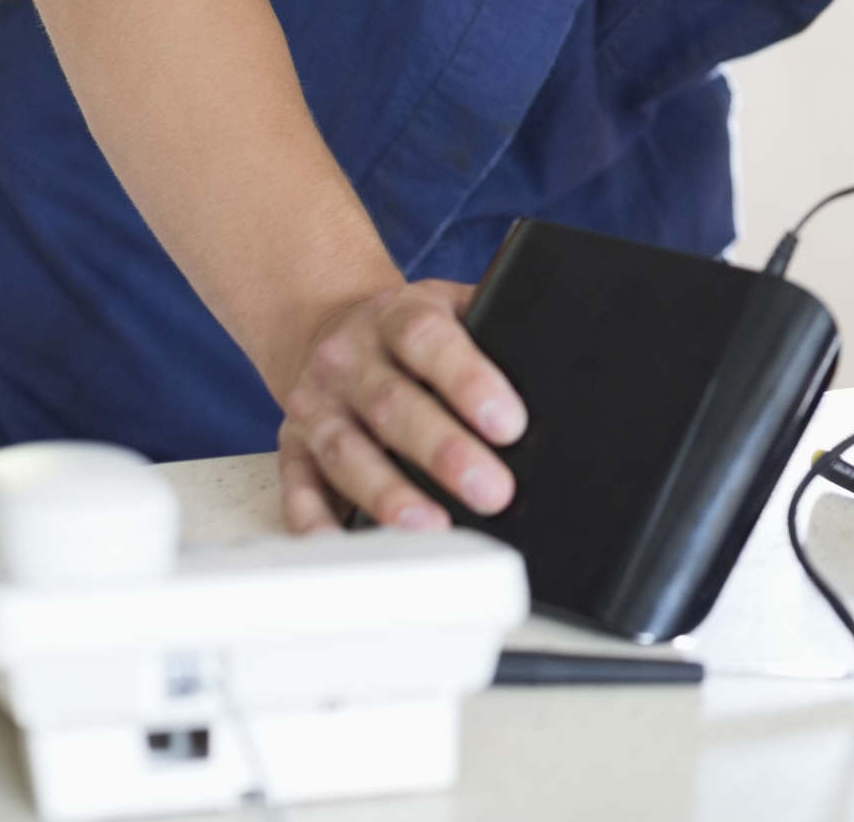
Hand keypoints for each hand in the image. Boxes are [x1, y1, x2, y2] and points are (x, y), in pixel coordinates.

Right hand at [271, 280, 528, 534]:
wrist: (331, 328)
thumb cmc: (413, 333)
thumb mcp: (451, 307)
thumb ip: (495, 327)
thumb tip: (561, 355)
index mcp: (398, 316)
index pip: (430, 341)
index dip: (468, 381)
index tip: (509, 424)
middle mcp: (350, 360)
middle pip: (394, 407)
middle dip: (444, 453)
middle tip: (494, 491)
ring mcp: (316, 406)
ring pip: (347, 453)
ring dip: (389, 495)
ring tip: (434, 527)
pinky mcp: (292, 448)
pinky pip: (299, 489)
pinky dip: (317, 523)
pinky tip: (348, 547)